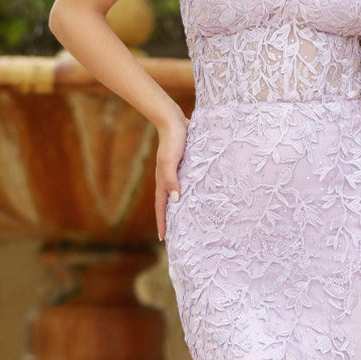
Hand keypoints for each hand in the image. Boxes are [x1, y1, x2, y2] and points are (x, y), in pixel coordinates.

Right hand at [154, 109, 188, 240]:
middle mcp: (168, 178)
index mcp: (163, 181)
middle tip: (177, 235)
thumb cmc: (173, 140)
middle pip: (168, 204)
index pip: (162, 207)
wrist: (173, 119)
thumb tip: (175, 200)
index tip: (164, 239)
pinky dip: (189, 192)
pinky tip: (198, 195)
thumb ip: (172, 180)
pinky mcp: (185, 164)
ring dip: (180, 207)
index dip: (163, 223)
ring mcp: (176, 172)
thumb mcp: (171, 161)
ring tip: (188, 219)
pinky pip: (186, 183)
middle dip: (171, 219)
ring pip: (177, 194)